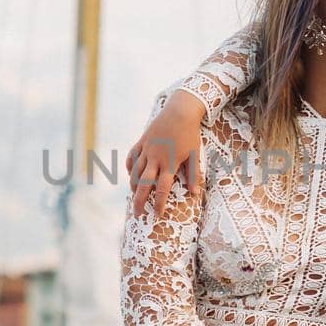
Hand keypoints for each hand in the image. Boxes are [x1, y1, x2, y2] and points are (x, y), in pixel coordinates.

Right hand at [126, 93, 206, 215]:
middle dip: (139, 201)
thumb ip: (194, 175)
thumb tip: (195, 193)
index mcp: (169, 164)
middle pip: (144, 184)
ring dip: (134, 186)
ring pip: (135, 172)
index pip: (162, 189)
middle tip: (137, 214)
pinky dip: (130, 167)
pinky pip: (132, 156)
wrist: (180, 111)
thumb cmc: (189, 134)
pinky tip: (131, 174)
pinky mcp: (142, 141)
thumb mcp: (194, 155)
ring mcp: (147, 149)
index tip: (157, 215)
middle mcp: (155, 158)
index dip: (159, 204)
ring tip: (133, 196)